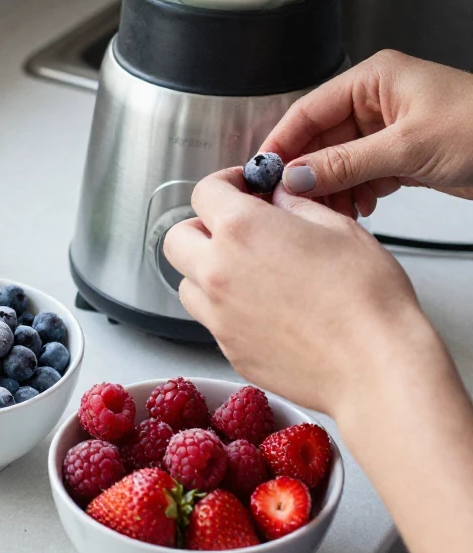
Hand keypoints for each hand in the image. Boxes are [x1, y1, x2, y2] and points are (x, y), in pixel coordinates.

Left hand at [163, 168, 440, 418]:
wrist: (376, 369)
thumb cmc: (367, 300)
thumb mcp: (338, 227)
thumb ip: (296, 204)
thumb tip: (279, 197)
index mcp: (240, 230)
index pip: (204, 192)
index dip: (225, 184)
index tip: (243, 189)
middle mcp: (218, 272)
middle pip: (177, 239)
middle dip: (202, 227)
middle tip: (237, 229)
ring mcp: (219, 318)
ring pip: (187, 284)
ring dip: (206, 272)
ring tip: (248, 273)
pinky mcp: (230, 352)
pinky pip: (211, 322)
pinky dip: (226, 310)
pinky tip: (265, 309)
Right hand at [260, 50, 472, 218]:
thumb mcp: (407, 148)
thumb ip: (346, 164)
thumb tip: (298, 177)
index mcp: (374, 80)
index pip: (310, 110)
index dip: (283, 142)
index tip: (262, 172)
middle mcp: (379, 101)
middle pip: (323, 138)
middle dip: (309, 173)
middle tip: (291, 203)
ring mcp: (392, 129)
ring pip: (342, 161)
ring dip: (333, 188)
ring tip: (328, 213)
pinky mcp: (405, 155)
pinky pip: (365, 174)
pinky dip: (357, 193)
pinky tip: (358, 210)